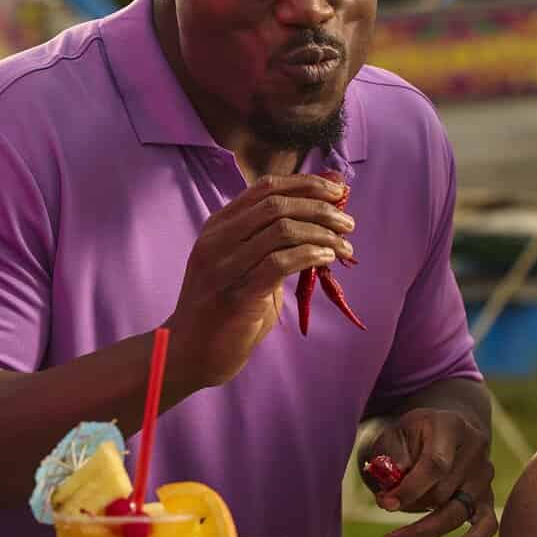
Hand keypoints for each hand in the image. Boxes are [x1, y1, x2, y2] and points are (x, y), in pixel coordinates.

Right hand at [165, 174, 354, 386]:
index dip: (306, 184)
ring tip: (345, 246)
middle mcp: (218, 239)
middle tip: (347, 222)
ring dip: (322, 233)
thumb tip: (319, 214)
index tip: (338, 191)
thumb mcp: (244, 265)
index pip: (265, 187)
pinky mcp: (237, 294)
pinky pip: (280, 262)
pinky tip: (327, 260)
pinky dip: (310, 255)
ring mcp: (225, 265)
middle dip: (320, 207)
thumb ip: (273, 241)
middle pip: (277, 204)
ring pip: (282, 230)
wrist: (188, 352)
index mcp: (218, 226)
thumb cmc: (222, 310)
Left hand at [363, 408, 497, 536]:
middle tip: (380, 510)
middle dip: (410, 506)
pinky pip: (487, 525)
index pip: (436, 464)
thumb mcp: (397, 432)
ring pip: (457, 512)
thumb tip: (393, 486)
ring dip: (423, 531)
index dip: (410, 488)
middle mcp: (475, 450)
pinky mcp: (488, 498)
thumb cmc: (415, 433)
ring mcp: (484, 476)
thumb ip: (393, 454)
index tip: (384, 503)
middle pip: (444, 491)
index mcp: (451, 426)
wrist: (447, 429)